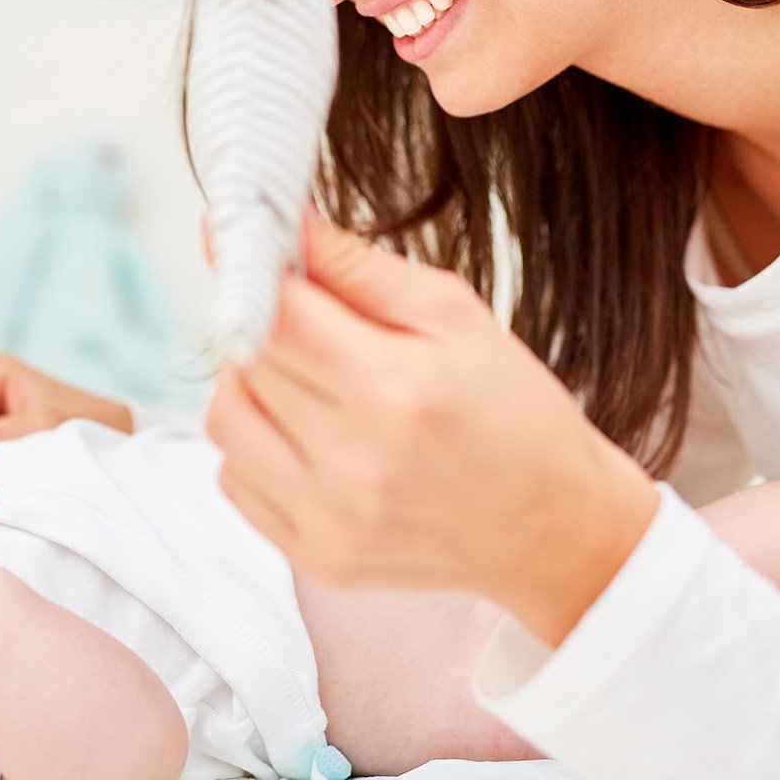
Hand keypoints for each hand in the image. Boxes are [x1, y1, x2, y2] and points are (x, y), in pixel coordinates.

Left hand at [205, 212, 659, 645]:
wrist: (554, 528)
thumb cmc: (516, 414)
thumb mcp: (455, 314)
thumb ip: (357, 267)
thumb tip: (283, 223)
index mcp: (393, 390)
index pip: (274, 314)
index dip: (247, 267)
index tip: (241, 240)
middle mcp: (352, 463)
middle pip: (245, 361)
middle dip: (263, 320)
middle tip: (302, 311)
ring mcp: (328, 520)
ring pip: (224, 419)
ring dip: (248, 382)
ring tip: (305, 374)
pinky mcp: (314, 555)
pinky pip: (233, 479)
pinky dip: (253, 444)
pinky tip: (305, 432)